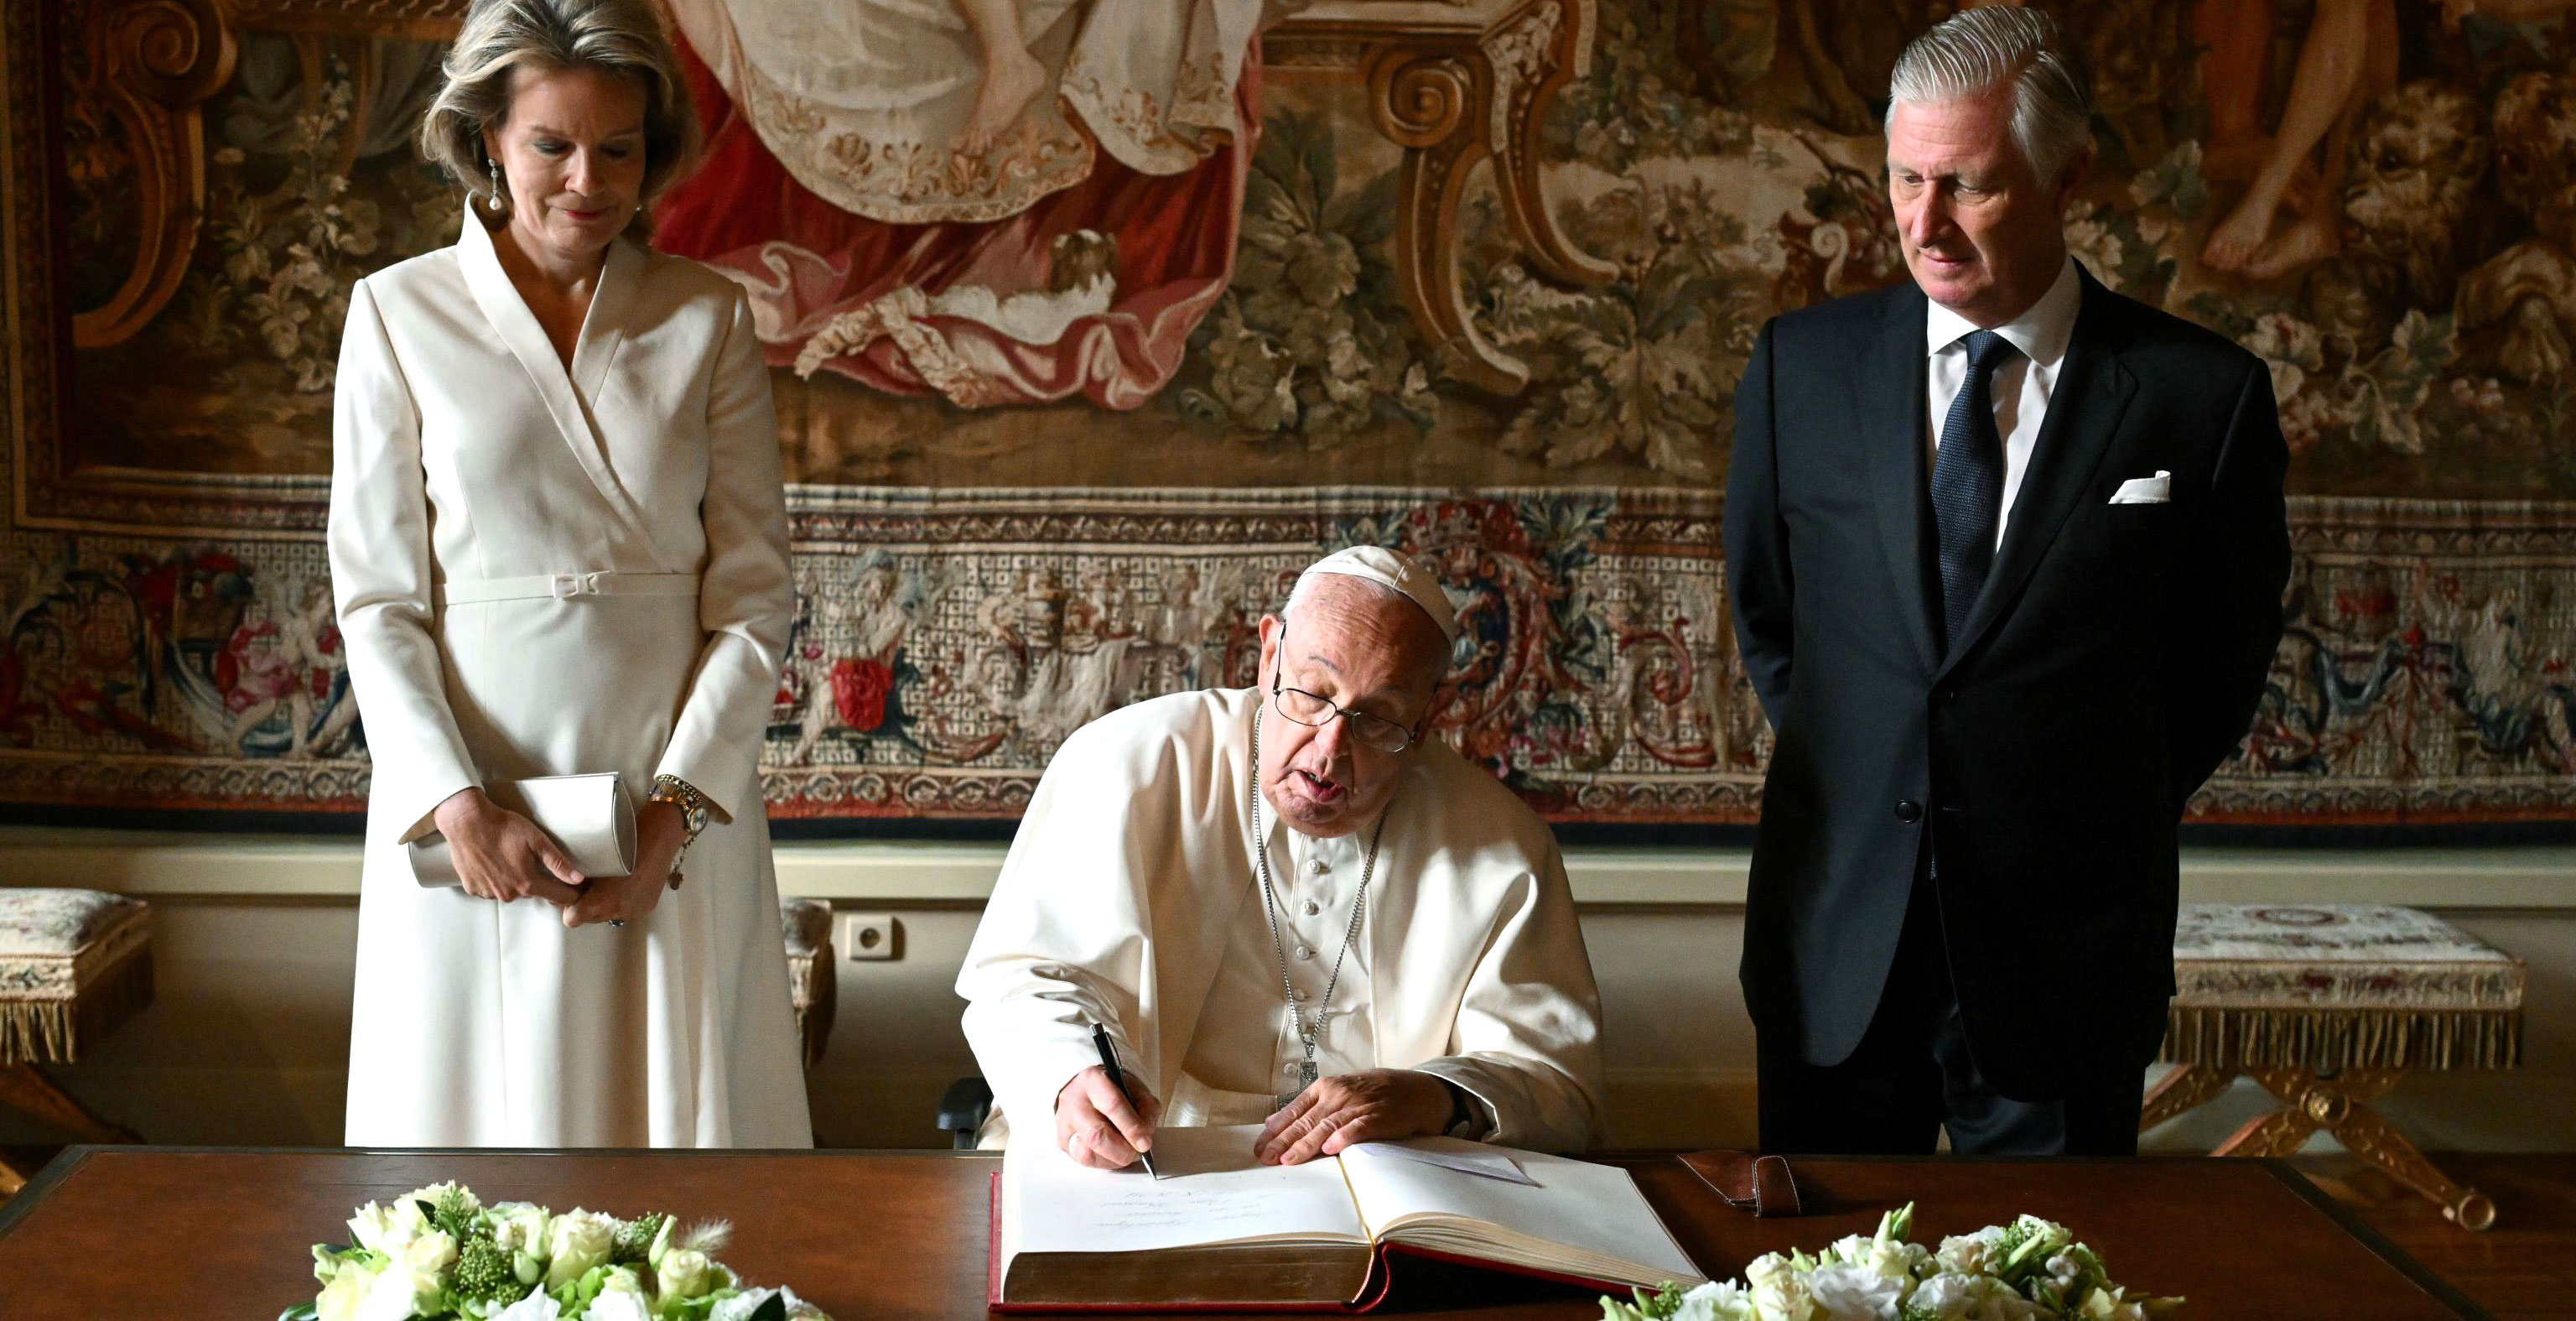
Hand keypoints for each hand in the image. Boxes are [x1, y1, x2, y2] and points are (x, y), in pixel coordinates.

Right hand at [432, 788, 584, 905]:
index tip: (573, 886)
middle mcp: (508, 894)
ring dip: (513, 880)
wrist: (466, 822)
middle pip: (532, 893)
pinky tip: (492, 862)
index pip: (558, 896)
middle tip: (528, 859)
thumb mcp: (537, 841)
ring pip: (510, 891)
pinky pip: (490, 889)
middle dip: (536, 880)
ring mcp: (488, 893)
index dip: (569, 892)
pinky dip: (493, 879)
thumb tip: (578, 880)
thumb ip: (558, 863)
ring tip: (507, 858)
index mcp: (527, 883)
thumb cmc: (503, 827)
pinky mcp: (473, 889)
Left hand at [563, 799, 686, 928]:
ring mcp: (634, 911)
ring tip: (611, 883)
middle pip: (590, 919)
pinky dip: (624, 900)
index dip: (568, 907)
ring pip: (609, 916)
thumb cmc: (623, 843)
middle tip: (589, 886)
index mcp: (602, 901)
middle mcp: (617, 911)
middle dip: (587, 906)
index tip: (571, 894)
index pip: (571, 919)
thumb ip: (579, 880)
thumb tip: (566, 886)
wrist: (659, 839)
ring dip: (606, 904)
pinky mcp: (647, 907)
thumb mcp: (594, 860)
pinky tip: (628, 884)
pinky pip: (627, 910)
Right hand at [1054, 1065, 1162, 1169]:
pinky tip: (1113, 1154)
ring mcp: (1064, 1122)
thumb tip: (1144, 1137)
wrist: (1088, 1090)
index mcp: (1093, 1080)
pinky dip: (1104, 1162)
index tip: (1145, 1143)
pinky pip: (1083, 1161)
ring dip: (1113, 1159)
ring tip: (1125, 1153)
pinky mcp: (1063, 1141)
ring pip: (1086, 1153)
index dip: (1131, 1127)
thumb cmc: (1114, 1090)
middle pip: (1095, 1134)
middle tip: (1136, 1153)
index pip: (1112, 1105)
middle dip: (1121, 1150)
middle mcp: (1073, 1100)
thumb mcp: (1135, 1089)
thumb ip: (1145, 1109)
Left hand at [1256, 1069, 1453, 1165]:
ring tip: (1289, 1160)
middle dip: (1284, 1142)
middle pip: (1306, 1121)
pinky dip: (1345, 1137)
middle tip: (1266, 1159)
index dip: (1275, 1131)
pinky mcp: (1378, 1116)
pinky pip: (1359, 1127)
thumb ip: (1306, 1107)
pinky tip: (1331, 1149)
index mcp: (1324, 1088)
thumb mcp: (1336, 1093)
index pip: (1293, 1111)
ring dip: (1307, 1144)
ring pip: (1327, 1126)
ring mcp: (1358, 1105)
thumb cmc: (1372, 1093)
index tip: (1259, 1148)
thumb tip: (1273, 1121)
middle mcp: (1338, 1094)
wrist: (1415, 1090)